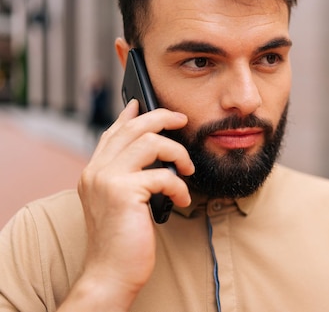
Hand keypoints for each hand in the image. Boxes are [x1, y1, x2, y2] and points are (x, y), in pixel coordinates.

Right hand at [60, 100, 194, 310]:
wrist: (110, 273)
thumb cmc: (122, 240)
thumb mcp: (120, 202)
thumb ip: (128, 176)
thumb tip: (150, 153)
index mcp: (93, 172)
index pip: (112, 133)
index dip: (128, 115)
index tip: (141, 102)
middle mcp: (96, 171)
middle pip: (133, 127)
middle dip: (162, 117)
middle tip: (182, 120)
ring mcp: (107, 180)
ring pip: (150, 142)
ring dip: (177, 153)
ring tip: (186, 169)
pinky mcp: (124, 193)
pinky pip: (163, 175)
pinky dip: (179, 186)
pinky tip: (181, 199)